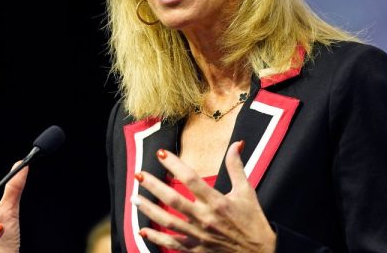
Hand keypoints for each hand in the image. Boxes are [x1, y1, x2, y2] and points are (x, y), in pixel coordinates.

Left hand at [133, 141, 276, 251]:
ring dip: (149, 209)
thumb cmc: (252, 221)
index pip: (191, 179)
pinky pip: (171, 243)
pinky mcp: (196, 249)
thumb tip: (236, 143)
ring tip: (134, 197)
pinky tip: (142, 229)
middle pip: (173, 199)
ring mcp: (199, 236)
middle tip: (139, 174)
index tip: (162, 154)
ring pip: (167, 221)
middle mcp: (206, 218)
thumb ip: (236, 167)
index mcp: (218, 201)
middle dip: (153, 186)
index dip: (175, 165)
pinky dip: (155, 238)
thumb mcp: (246, 191)